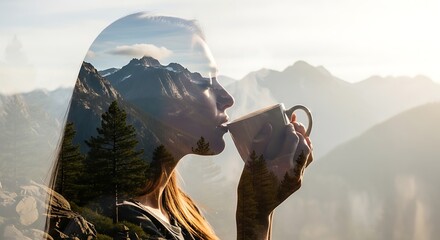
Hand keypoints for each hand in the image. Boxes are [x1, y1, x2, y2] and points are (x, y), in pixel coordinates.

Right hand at [236, 113, 312, 238]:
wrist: (255, 209)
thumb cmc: (250, 185)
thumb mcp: (252, 163)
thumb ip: (260, 143)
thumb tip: (269, 126)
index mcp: (284, 165)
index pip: (293, 140)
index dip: (290, 129)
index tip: (286, 122)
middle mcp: (295, 171)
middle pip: (305, 147)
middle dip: (300, 134)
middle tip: (294, 124)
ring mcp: (297, 178)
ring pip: (308, 156)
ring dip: (304, 143)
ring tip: (299, 133)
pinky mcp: (296, 183)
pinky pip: (303, 164)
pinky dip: (301, 153)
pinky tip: (295, 148)